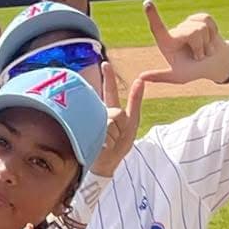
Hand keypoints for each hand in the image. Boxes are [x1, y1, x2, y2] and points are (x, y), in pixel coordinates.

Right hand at [92, 57, 162, 176]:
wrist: (105, 166)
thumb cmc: (119, 147)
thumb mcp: (132, 124)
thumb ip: (135, 102)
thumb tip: (139, 80)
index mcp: (111, 111)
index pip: (109, 91)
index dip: (108, 77)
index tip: (105, 63)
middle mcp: (100, 114)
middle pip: (114, 109)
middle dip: (119, 119)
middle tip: (114, 125)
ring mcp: (94, 123)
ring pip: (112, 120)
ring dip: (115, 134)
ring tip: (109, 144)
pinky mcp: (89, 132)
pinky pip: (106, 130)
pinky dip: (109, 140)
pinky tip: (104, 146)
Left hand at [143, 0, 228, 84]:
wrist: (212, 64)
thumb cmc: (193, 71)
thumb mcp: (177, 76)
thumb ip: (160, 76)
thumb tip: (140, 77)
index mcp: (166, 43)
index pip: (157, 28)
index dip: (153, 15)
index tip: (147, 3)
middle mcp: (175, 32)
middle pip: (192, 32)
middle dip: (201, 47)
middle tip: (200, 57)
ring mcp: (187, 24)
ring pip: (201, 27)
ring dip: (207, 42)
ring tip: (204, 50)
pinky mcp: (198, 18)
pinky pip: (206, 19)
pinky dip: (213, 31)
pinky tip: (209, 38)